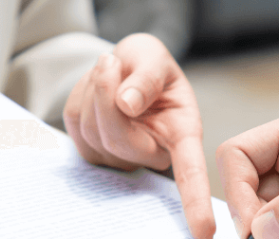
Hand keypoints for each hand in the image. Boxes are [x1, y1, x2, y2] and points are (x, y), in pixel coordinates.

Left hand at [64, 33, 214, 238]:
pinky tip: (97, 86)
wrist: (123, 65)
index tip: (204, 231)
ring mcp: (120, 157)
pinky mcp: (91, 151)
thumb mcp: (154, 57)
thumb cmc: (147, 64)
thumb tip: (128, 104)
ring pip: (91, 129)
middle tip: (112, 60)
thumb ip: (147, 76)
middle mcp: (153, 153)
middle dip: (106, 92)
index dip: (195, 200)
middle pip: (119, 139)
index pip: (190, 171)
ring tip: (110, 69)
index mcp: (182, 133)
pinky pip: (74, 121)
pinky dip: (80, 94)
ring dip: (92, 89)